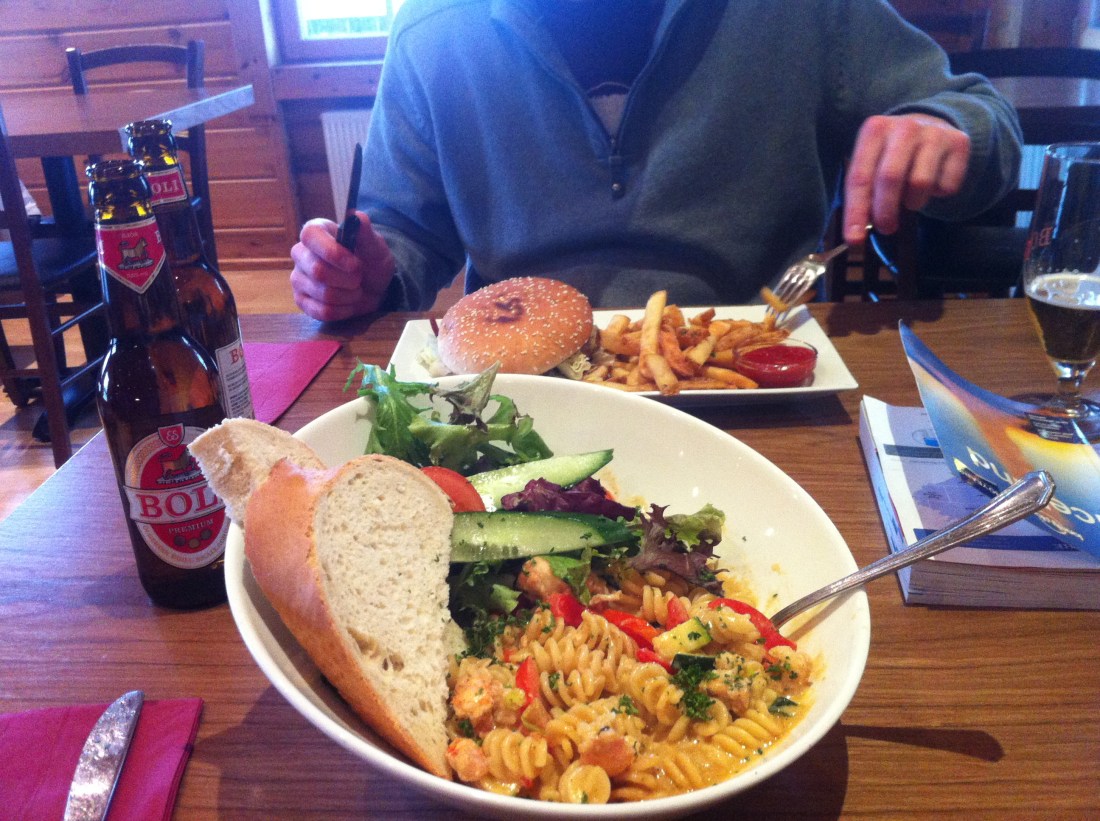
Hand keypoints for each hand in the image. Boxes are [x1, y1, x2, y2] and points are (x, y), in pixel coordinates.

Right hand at [289, 212, 395, 321]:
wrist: (373, 289)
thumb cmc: (371, 263)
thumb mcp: (376, 247)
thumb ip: (366, 233)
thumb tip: (356, 216)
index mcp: (317, 232)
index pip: (310, 236)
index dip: (333, 252)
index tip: (355, 264)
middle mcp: (301, 253)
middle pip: (317, 271)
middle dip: (348, 279)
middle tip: (359, 278)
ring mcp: (299, 278)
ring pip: (322, 293)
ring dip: (349, 295)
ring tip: (356, 290)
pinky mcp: (301, 300)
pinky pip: (321, 311)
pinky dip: (343, 310)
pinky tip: (348, 303)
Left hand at [843, 113, 970, 243]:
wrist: (932, 126)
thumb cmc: (894, 154)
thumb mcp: (873, 163)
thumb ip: (864, 192)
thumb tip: (858, 231)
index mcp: (874, 130)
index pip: (860, 177)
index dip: (856, 211)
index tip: (854, 239)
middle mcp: (904, 127)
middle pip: (890, 178)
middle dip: (885, 211)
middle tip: (885, 228)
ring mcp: (934, 133)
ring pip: (920, 183)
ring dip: (913, 202)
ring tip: (910, 198)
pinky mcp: (959, 142)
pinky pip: (947, 185)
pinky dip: (938, 193)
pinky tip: (934, 183)